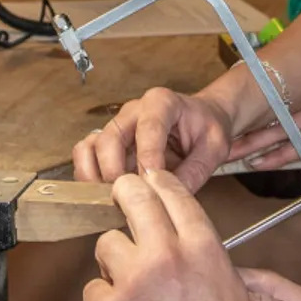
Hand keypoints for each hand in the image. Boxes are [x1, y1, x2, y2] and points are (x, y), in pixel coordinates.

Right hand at [73, 88, 232, 190]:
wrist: (202, 121)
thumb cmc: (206, 128)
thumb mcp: (213, 148)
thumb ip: (194, 172)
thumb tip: (169, 197)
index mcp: (161, 103)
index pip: (148, 127)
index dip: (148, 157)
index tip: (151, 181)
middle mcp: (133, 112)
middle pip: (109, 138)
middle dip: (114, 171)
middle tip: (129, 196)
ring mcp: (118, 127)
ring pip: (90, 146)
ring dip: (95, 175)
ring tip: (112, 197)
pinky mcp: (109, 144)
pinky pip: (86, 156)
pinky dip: (90, 176)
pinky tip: (105, 193)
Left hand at [83, 170, 272, 300]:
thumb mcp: (228, 290)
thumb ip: (201, 253)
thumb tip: (176, 229)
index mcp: (203, 250)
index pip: (172, 193)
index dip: (156, 181)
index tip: (148, 178)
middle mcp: (168, 258)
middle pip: (133, 198)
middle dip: (123, 192)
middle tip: (119, 194)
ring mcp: (134, 282)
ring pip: (107, 245)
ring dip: (115, 263)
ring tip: (134, 291)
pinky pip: (93, 288)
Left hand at [228, 55, 300, 169]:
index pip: (272, 100)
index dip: (249, 110)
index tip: (226, 115)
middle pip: (266, 114)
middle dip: (241, 125)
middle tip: (213, 133)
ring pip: (276, 130)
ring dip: (250, 142)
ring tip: (225, 150)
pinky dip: (279, 154)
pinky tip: (259, 162)